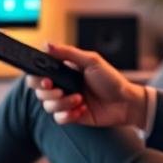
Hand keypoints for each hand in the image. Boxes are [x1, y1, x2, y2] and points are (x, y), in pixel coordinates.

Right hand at [26, 43, 146, 128]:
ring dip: (62, 103)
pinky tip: (83, 110)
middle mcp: (62, 86)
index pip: (39, 73)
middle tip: (60, 91)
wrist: (125, 102)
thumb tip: (46, 44)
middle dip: (47, 92)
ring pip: (48, 106)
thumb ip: (68, 53)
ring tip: (80, 100)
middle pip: (39, 91)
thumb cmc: (111, 80)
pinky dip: (69, 115)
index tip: (46, 79)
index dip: (36, 77)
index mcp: (63, 71)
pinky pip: (59, 119)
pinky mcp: (72, 116)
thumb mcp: (91, 61)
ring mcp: (66, 101)